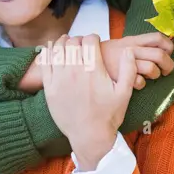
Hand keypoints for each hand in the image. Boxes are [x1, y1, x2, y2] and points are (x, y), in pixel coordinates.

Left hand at [41, 34, 136, 170]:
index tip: (95, 41)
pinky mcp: (49, 88)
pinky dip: (48, 52)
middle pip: (73, 42)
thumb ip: (128, 69)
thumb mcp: (125, 93)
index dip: (93, 37)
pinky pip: (45, 63)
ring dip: (63, 42)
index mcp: (94, 70)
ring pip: (58, 49)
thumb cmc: (108, 115)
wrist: (89, 136)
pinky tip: (52, 50)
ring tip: (68, 44)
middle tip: (82, 44)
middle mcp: (75, 71)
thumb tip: (128, 50)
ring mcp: (60, 79)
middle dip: (79, 39)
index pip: (89, 40)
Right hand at [100, 33, 173, 89]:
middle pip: (159, 54)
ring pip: (152, 68)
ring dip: (156, 74)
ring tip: (151, 76)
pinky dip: (141, 84)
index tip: (169, 53)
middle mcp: (131, 50)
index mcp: (132, 40)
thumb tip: (160, 48)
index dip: (168, 46)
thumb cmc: (104, 56)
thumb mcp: (119, 44)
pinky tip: (136, 83)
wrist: (84, 63)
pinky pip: (140, 82)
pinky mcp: (121, 78)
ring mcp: (126, 64)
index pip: (157, 38)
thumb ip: (137, 45)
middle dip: (168, 64)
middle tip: (166, 70)